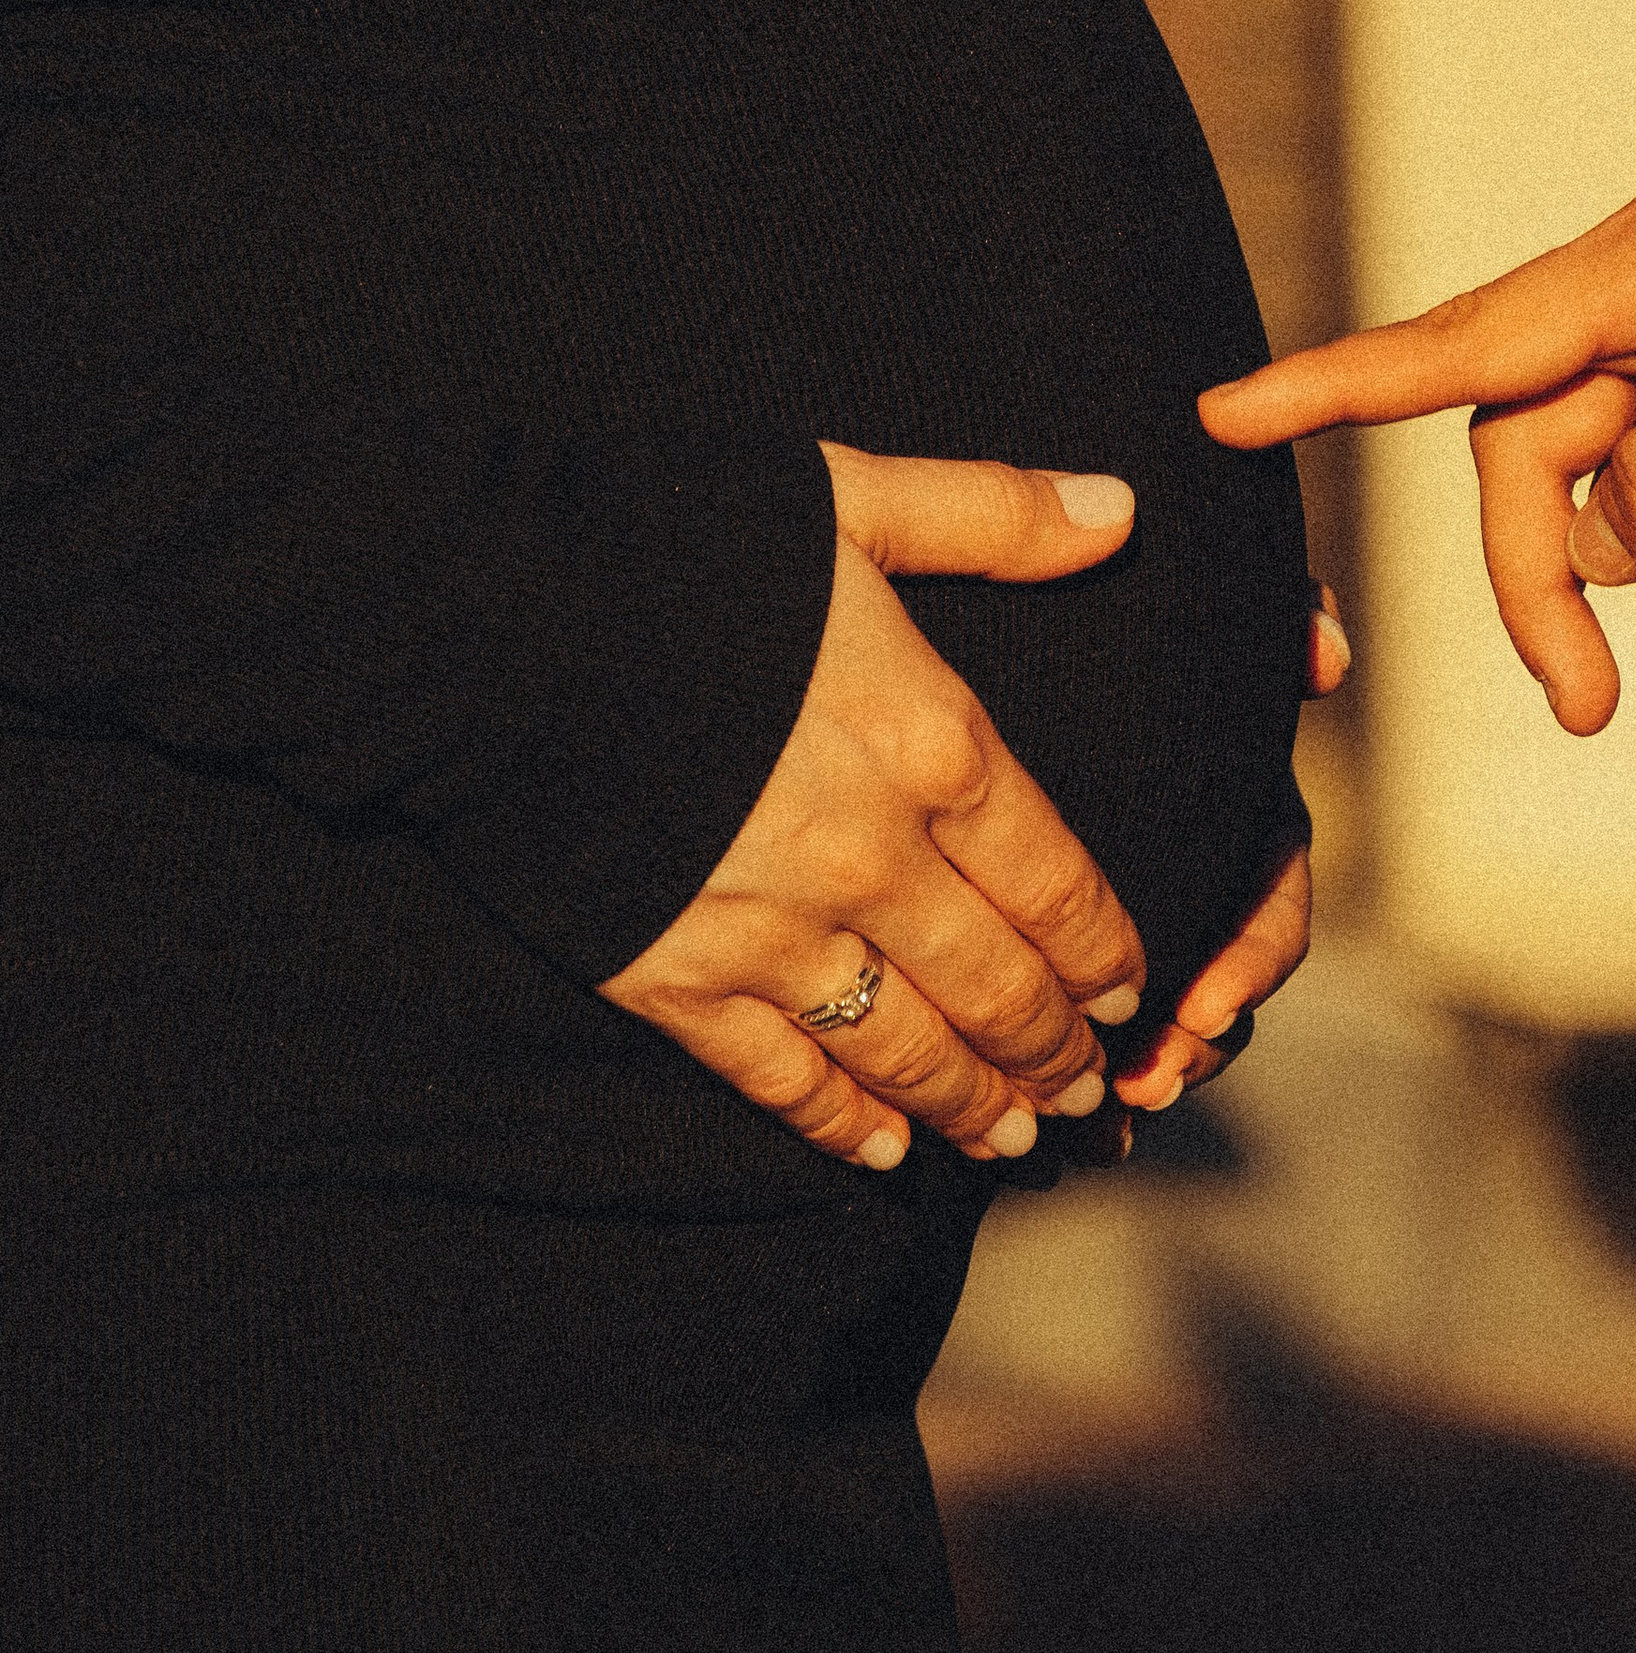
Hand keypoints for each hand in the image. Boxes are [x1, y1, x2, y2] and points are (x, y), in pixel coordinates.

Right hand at [600, 446, 1146, 1170]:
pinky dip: (842, 1126)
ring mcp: (773, 929)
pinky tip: (886, 1154)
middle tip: (1091, 1089)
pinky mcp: (674, 977)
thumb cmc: (675, 537)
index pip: (1058, 882)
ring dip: (972, 1105)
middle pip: (997, 986)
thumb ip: (994, 516)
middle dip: (1056, 1050)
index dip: (1103, 950)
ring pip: (906, 1049)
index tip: (1129, 990)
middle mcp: (873, 857)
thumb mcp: (852, 497)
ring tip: (1015, 1137)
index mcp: (931, 743)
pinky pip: (782, 1078)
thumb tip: (1122, 509)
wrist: (489, 612)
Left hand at [1111, 578, 1348, 1109]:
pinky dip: (1094, 1074)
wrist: (974, 620)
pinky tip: (1062, 1120)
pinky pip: (1101, 1022)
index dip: (1252, 954)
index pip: (1272, 886)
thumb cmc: (1093, 609)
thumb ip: (1270, 609)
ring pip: (1172, 1013)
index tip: (1205, 1002)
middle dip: (1197, 1038)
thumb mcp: (1175, 606)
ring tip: (1106, 1107)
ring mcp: (1142, 899)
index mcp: (1228, 789)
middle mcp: (1196, 852)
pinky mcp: (1068, 933)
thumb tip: (1327, 657)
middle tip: (1148, 1076)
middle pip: (1225, 974)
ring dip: (1155, 1067)